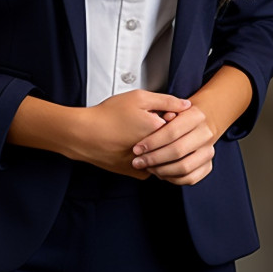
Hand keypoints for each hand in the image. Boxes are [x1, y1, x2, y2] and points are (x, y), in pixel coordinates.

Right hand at [71, 91, 191, 178]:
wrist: (85, 136)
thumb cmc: (108, 115)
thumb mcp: (138, 98)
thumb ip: (166, 100)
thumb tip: (186, 105)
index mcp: (159, 131)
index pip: (181, 124)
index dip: (169, 115)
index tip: (159, 112)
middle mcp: (157, 152)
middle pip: (173, 140)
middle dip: (164, 130)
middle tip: (145, 122)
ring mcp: (148, 165)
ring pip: (163, 154)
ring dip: (158, 145)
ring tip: (137, 132)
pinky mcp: (138, 173)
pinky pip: (152, 164)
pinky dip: (148, 156)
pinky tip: (133, 144)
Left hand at [130, 104, 216, 185]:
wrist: (198, 123)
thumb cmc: (177, 116)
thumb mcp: (169, 107)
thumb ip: (161, 112)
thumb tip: (157, 121)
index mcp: (196, 115)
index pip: (172, 132)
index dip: (152, 142)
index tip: (137, 149)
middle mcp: (206, 134)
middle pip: (177, 151)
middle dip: (154, 158)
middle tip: (137, 162)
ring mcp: (208, 151)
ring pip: (184, 167)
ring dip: (161, 171)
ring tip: (147, 167)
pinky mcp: (208, 166)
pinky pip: (189, 178)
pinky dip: (172, 178)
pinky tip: (159, 173)